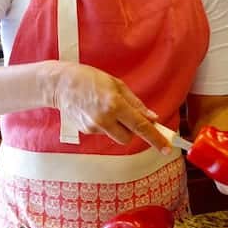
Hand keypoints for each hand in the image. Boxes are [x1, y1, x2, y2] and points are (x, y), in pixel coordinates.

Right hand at [50, 62, 169, 151]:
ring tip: (105, 108)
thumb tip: (152, 118)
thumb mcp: (117, 85)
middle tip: (126, 114)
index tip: (166, 148)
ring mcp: (94, 127)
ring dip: (117, 127)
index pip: (141, 126)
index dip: (156, 138)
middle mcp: (105, 119)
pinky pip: (104, 132)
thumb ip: (136, 103)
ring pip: (116, 136)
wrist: (60, 84)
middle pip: (129, 137)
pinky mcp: (86, 131)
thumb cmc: (89, 79)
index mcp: (115, 104)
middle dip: (132, 130)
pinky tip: (95, 111)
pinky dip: (105, 125)